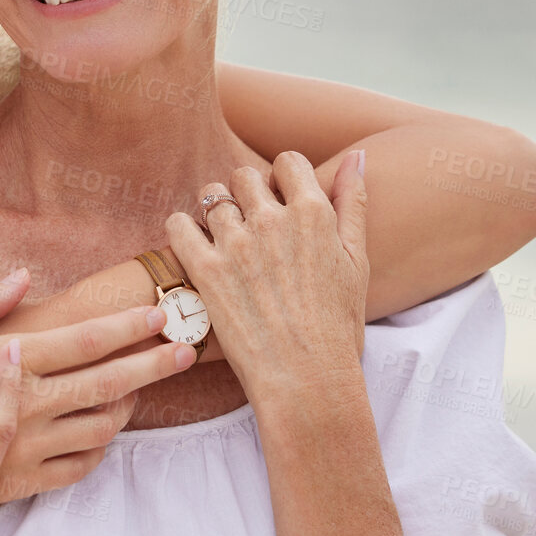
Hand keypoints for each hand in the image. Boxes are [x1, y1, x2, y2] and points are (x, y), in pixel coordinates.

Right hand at [0, 307, 194, 503]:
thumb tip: (25, 275)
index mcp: (10, 364)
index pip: (85, 342)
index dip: (128, 328)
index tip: (159, 314)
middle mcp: (25, 405)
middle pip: (109, 383)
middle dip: (155, 363)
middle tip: (189, 349)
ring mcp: (26, 446)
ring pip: (102, 427)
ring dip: (128, 405)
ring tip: (138, 387)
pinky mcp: (21, 482)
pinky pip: (81, 466)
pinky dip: (100, 447)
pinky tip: (102, 430)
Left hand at [164, 150, 368, 410]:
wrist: (306, 379)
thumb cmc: (336, 327)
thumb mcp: (356, 261)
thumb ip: (353, 203)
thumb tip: (357, 155)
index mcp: (313, 214)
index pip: (287, 162)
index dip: (281, 179)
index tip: (278, 202)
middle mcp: (272, 220)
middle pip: (243, 175)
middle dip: (246, 194)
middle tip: (249, 225)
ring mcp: (235, 244)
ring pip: (211, 197)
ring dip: (215, 213)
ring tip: (224, 241)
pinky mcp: (204, 270)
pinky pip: (178, 224)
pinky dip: (182, 229)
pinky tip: (194, 247)